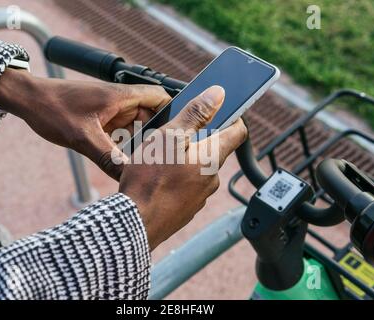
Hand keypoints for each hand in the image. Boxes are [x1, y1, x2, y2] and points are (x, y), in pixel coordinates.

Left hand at [0, 68, 170, 179]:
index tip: (180, 136)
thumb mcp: (82, 137)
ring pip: (134, 129)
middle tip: (160, 161)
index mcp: (121, 97)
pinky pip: (120, 134)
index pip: (159, 98)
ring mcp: (110, 111)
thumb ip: (107, 158)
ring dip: (137, 145)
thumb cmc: (52, 108)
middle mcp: (120, 102)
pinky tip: (123, 163)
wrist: (27, 100)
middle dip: (154, 139)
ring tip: (144, 165)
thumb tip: (127, 178)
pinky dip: (123, 147)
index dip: (173, 114)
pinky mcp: (101, 119)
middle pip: (150, 119)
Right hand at [119, 86, 247, 249]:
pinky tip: (157, 180)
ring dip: (184, 161)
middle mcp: (212, 179)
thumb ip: (195, 114)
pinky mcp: (186, 210)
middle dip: (198, 140)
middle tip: (173, 136)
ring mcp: (200, 197)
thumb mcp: (170, 136)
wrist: (135, 223)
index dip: (232, 117)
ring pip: (198, 170)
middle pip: (214, 150)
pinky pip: (186, 188)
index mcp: (212, 157)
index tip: (220, 111)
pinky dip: (176, 180)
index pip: (238, 132)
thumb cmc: (150, 179)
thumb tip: (218, 94)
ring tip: (160, 159)